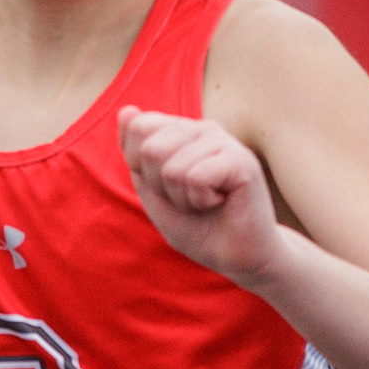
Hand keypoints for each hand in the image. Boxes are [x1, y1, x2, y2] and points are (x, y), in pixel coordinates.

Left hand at [118, 107, 283, 288]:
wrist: (236, 257)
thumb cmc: (198, 227)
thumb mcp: (153, 194)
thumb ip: (136, 155)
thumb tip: (127, 110)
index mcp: (181, 132)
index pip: (137, 128)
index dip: (143, 170)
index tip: (169, 190)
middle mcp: (203, 129)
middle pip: (151, 149)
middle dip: (162, 187)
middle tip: (190, 200)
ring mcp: (223, 141)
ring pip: (172, 168)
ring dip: (183, 200)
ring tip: (207, 203)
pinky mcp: (241, 160)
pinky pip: (195, 178)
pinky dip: (200, 202)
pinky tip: (221, 203)